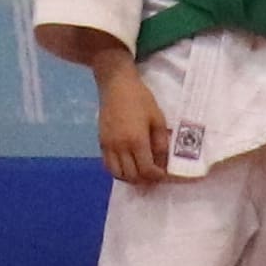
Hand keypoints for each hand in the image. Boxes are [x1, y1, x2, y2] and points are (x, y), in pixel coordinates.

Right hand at [95, 60, 171, 188]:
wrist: (116, 85)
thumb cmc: (140, 99)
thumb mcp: (157, 118)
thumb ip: (161, 143)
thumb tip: (163, 162)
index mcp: (137, 141)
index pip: (147, 170)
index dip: (157, 176)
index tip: (164, 174)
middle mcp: (120, 147)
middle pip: (133, 176)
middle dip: (146, 180)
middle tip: (154, 175)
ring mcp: (109, 146)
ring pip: (118, 174)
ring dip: (131, 178)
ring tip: (141, 173)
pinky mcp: (101, 143)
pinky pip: (108, 166)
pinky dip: (119, 172)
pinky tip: (127, 166)